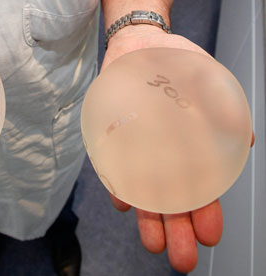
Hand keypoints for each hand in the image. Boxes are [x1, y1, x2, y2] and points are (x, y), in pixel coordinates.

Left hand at [102, 25, 255, 272]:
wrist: (140, 48)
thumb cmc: (179, 66)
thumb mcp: (210, 84)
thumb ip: (227, 114)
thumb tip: (246, 142)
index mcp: (193, 151)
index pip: (202, 190)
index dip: (206, 214)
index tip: (210, 236)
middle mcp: (166, 158)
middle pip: (174, 201)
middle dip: (180, 231)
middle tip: (182, 259)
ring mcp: (139, 153)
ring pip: (145, 193)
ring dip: (149, 219)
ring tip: (154, 243)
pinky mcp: (113, 143)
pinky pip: (114, 170)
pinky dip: (119, 186)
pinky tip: (124, 202)